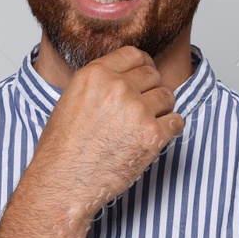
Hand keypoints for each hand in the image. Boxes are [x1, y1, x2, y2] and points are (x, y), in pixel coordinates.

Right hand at [30, 46, 184, 215]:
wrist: (63, 183)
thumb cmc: (62, 149)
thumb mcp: (71, 100)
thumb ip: (99, 84)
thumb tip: (124, 78)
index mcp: (96, 74)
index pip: (134, 54)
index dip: (142, 66)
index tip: (144, 78)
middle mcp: (117, 87)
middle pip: (154, 74)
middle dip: (151, 90)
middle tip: (141, 110)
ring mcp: (137, 110)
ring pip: (167, 97)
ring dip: (161, 110)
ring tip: (143, 127)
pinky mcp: (152, 135)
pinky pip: (176, 122)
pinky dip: (169, 130)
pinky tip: (152, 139)